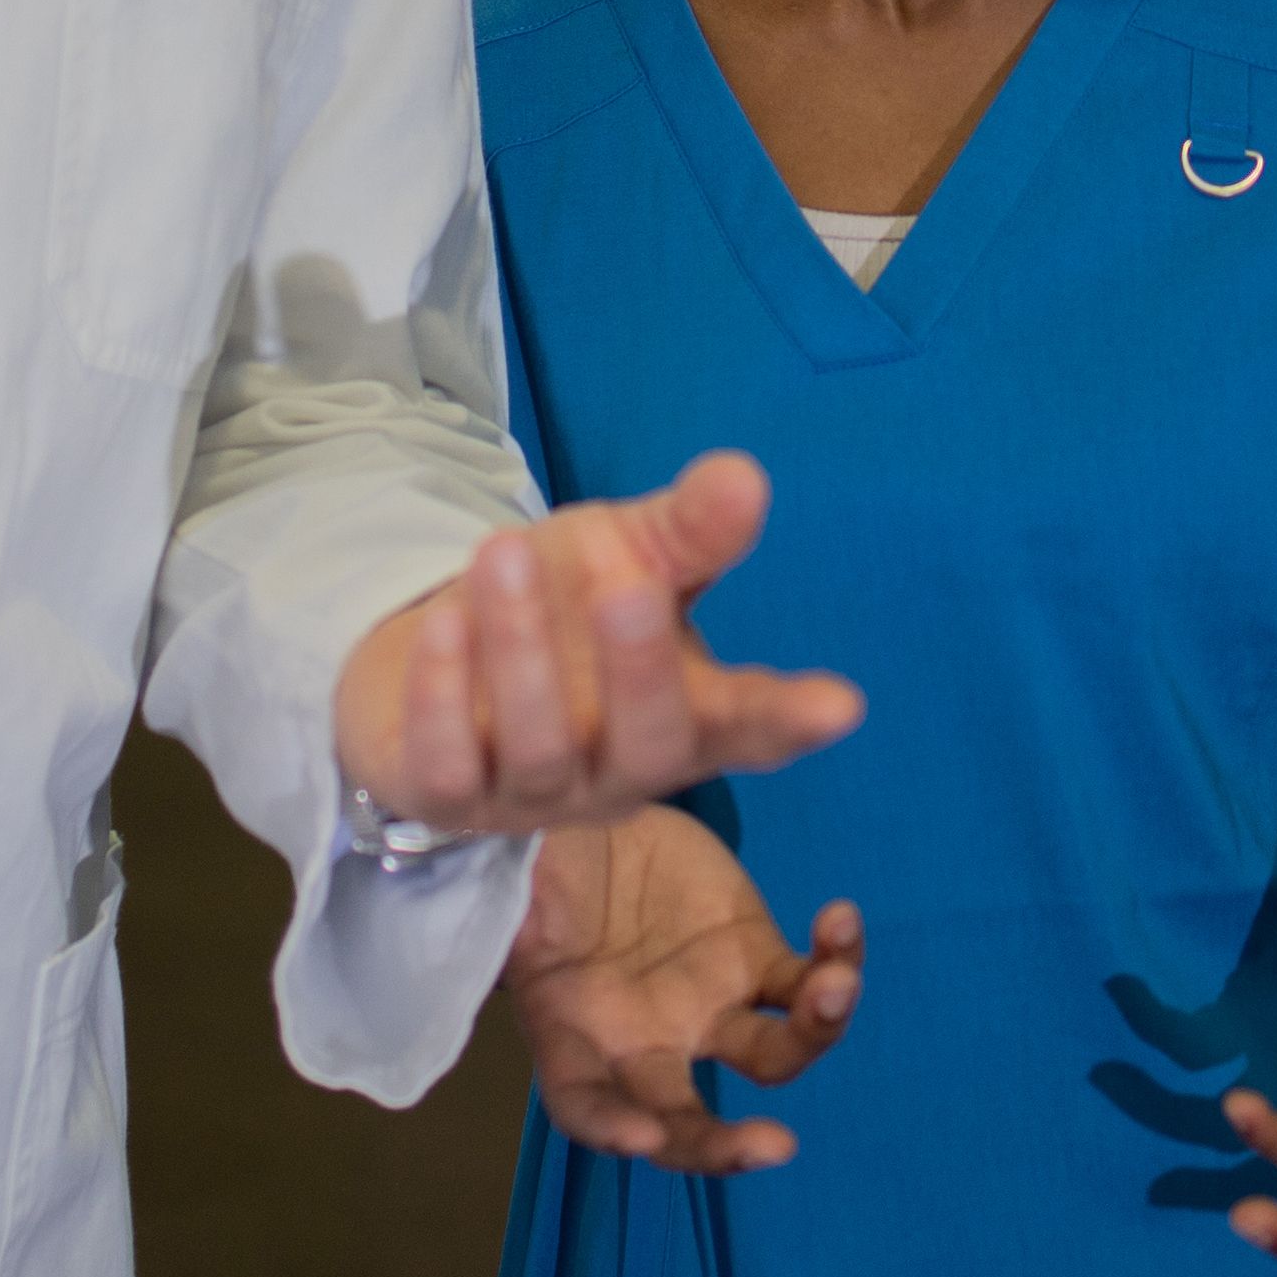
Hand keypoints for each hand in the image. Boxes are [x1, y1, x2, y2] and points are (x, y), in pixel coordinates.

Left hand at [335, 449, 866, 837]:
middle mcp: (618, 771)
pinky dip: (443, 693)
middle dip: (641, 668)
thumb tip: (743, 479)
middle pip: (650, 744)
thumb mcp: (631, 558)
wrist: (436, 658)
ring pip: (540, 747)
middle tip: (629, 584)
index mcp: (685, 719)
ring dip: (522, 649)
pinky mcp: (448, 797)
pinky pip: (447, 766)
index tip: (839, 703)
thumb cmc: (565, 613)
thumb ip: (689, 532)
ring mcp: (533, 795)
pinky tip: (442, 618)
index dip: (792, 720)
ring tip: (505, 551)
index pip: (750, 728)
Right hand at [505, 802, 863, 1171]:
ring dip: (814, 1033)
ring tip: (835, 986)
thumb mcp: (511, 891)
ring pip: (773, 1054)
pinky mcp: (756, 961)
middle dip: (727, 1145)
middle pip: (687, 1120)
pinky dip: (838, 961)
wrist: (596, 828)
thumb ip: (515, 918)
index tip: (641, 1138)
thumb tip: (514, 914)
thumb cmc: (537, 868)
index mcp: (574, 1035)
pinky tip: (842, 921)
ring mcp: (710, 1008)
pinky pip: (807, 982)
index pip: (584, 1104)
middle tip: (775, 1146)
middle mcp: (649, 1044)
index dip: (609, 1128)